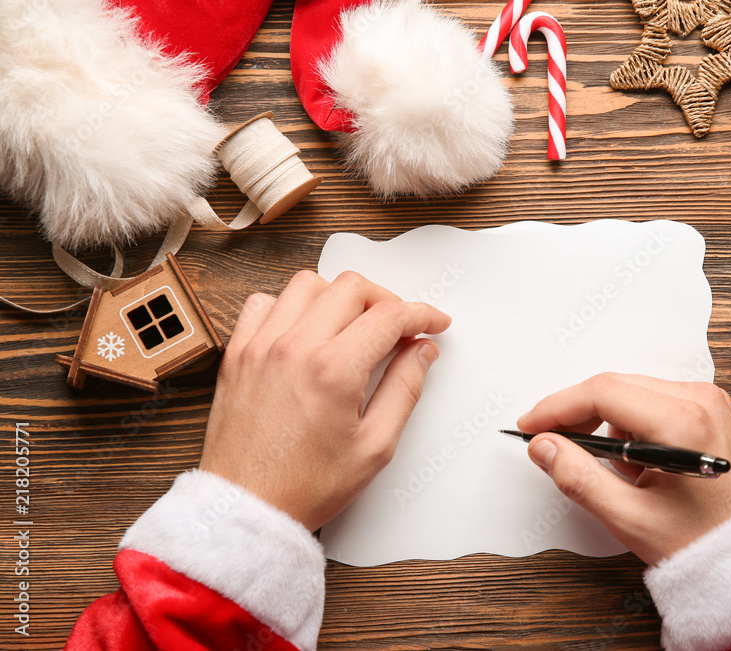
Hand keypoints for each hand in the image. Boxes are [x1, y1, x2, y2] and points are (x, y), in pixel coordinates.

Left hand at [199, 270, 450, 531]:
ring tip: (353, 325)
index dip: (421, 314)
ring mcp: (261, 346)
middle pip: (352, 287)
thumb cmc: (305, 486)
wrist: (247, 507)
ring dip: (339, 296)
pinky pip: (264, 303)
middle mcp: (294, 348)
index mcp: (333, 370)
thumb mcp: (375, 446)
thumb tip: (421, 352)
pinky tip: (305, 329)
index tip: (432, 323)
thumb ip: (404, 389)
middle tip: (397, 327)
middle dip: (385, 300)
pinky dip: (290, 305)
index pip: (390, 316)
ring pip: (308, 284)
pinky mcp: (238, 354)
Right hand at [517, 373, 730, 564]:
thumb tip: (544, 446)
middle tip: (551, 442)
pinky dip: (632, 423)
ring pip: (634, 390)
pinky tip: (635, 462)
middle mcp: (701, 399)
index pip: (602, 392)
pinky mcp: (713, 410)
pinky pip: (657, 400)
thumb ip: (579, 478)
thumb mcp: (630, 519)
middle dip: (577, 412)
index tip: (531, 425)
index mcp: (683, 421)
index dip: (558, 407)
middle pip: (616, 385)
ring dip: (606, 420)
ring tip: (608, 468)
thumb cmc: (704, 543)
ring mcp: (711, 401)